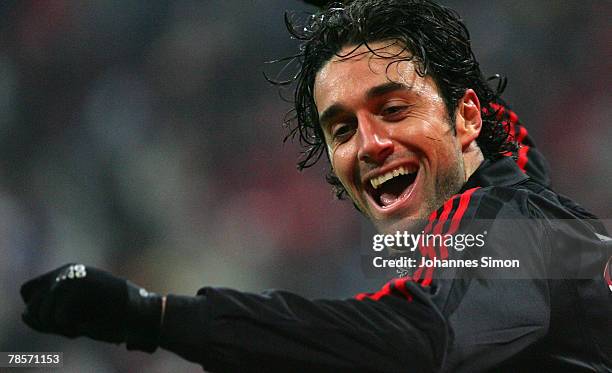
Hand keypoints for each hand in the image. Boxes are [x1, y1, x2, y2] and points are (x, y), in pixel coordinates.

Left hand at [21, 263, 162, 351]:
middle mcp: (66, 270)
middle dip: (47, 323)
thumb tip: (24, 316)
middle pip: (32, 306)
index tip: (61, 321)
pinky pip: (58, 319)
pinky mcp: (78, 288)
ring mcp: (71, 277)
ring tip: (83, 326)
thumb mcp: (76, 316)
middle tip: (74, 326)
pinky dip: (71, 329)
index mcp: (67, 271)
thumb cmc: (112, 317)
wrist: (142, 312)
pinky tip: (87, 325)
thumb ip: (49, 315)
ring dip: (60, 328)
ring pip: (42, 313)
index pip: (28, 291)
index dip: (39, 311)